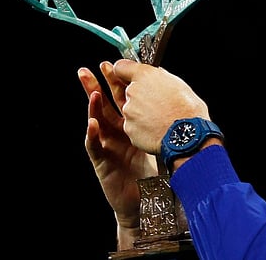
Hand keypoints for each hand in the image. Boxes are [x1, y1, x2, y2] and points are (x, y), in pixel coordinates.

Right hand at [78, 61, 157, 229]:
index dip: (115, 83)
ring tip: (93, 93)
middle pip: (103, 106)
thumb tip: (176, 95)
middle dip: (95, 87)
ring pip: (96, 123)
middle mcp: (116, 134)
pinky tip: (92, 124)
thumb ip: (163, 122)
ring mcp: (108, 148)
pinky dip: (92, 135)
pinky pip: (95, 147)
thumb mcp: (159, 140)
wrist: (149, 202)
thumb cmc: (155, 172)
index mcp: (130, 126)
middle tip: (89, 70)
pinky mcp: (103, 163)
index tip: (112, 64)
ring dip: (92, 107)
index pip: (120, 99)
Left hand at [112, 59, 210, 154]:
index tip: (128, 75)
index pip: (121, 67)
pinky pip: (133, 126)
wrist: (187, 136)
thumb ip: (160, 77)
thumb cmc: (188, 109)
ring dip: (141, 113)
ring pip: (131, 110)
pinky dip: (142, 127)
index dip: (125, 72)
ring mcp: (129, 111)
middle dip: (140, 96)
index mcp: (145, 76)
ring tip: (160, 118)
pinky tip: (157, 129)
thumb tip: (156, 76)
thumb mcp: (178, 84)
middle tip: (157, 103)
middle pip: (129, 91)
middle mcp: (133, 91)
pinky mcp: (129, 128)